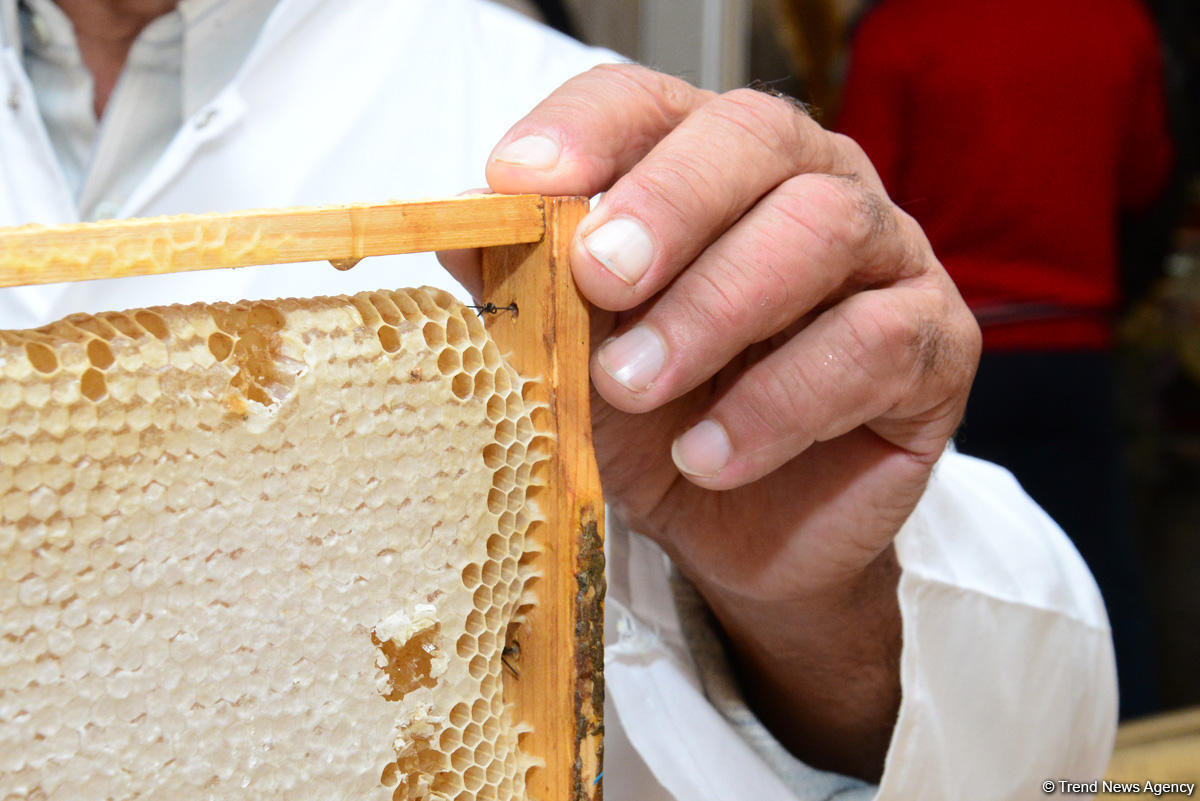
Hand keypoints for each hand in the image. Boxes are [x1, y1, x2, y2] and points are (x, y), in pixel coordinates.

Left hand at [442, 64, 979, 779]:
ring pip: (822, 230)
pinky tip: (711, 456)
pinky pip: (875, 344)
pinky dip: (779, 403)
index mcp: (712, 171)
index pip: (653, 105)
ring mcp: (884, 258)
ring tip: (636, 386)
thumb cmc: (660, 429)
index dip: (587, 130)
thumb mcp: (575, 362)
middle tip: (598, 278)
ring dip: (716, 309)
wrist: (743, 537)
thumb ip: (531, 294)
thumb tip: (462, 236)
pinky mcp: (932, 346)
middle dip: (668, 205)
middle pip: (754, 139)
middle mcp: (808, 188)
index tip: (518, 184)